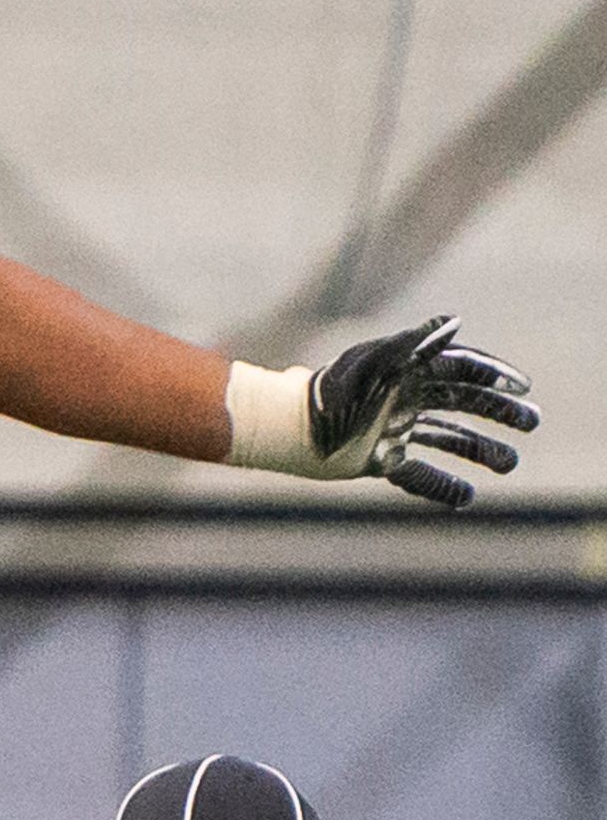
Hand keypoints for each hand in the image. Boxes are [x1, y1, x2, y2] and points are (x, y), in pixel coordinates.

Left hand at [228, 315, 534, 506]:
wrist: (288, 431)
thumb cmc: (328, 394)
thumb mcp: (369, 365)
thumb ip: (410, 345)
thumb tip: (454, 322)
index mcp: (404, 372)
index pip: (459, 368)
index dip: (492, 374)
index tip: (523, 387)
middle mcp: (403, 399)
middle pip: (463, 403)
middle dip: (499, 412)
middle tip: (532, 423)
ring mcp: (394, 430)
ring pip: (448, 439)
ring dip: (480, 450)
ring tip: (510, 463)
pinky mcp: (380, 459)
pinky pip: (419, 474)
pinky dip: (441, 485)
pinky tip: (467, 497)